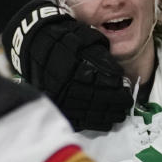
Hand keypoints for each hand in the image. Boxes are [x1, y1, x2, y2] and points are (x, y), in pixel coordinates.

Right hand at [1, 0, 132, 130]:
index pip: (105, 82)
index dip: (119, 88)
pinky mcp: (56, 104)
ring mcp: (61, 96)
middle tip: (126, 104)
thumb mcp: (85, 38)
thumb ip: (102, 54)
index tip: (127, 90)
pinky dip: (92, 122)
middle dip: (116, 103)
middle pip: (99, 98)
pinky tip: (104, 123)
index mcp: (77, 67)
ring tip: (118, 115)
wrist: (34, 43)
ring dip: (107, 115)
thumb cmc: (63, 37)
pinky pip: (76, 118)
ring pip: (89, 111)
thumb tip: (117, 73)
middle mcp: (69, 84)